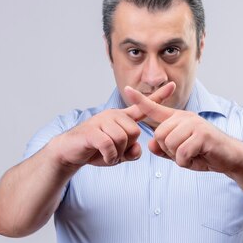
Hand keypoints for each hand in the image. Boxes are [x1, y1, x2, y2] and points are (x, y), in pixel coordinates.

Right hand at [53, 82, 176, 167]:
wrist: (69, 151)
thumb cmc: (94, 150)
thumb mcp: (117, 154)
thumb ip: (131, 152)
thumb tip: (137, 150)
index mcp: (121, 118)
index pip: (142, 107)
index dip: (158, 97)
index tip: (173, 85)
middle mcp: (113, 115)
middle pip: (135, 132)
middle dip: (126, 147)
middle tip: (113, 151)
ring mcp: (102, 121)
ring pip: (123, 139)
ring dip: (116, 153)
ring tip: (106, 154)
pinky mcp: (92, 130)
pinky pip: (110, 145)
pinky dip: (109, 156)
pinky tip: (103, 156)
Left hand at [124, 86, 242, 172]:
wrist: (230, 158)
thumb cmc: (205, 154)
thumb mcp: (180, 153)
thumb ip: (164, 149)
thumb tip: (151, 144)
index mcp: (178, 119)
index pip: (155, 108)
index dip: (140, 100)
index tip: (127, 90)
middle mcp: (185, 117)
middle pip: (159, 134)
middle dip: (168, 150)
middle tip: (185, 153)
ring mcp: (195, 124)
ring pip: (169, 143)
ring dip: (179, 157)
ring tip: (193, 155)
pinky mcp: (203, 134)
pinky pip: (182, 152)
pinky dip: (187, 161)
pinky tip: (197, 158)